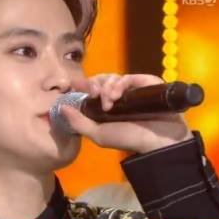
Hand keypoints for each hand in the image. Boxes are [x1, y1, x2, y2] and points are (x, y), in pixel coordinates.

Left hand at [57, 72, 191, 155]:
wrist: (158, 141)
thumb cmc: (129, 139)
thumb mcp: (99, 134)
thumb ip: (79, 123)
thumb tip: (60, 108)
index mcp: (107, 106)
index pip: (92, 88)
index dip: (84, 85)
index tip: (76, 86)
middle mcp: (119, 95)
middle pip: (101, 80)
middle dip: (95, 85)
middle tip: (95, 95)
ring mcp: (133, 88)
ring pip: (113, 77)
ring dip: (107, 86)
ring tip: (109, 100)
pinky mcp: (146, 82)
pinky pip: (129, 77)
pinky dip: (120, 83)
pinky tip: (118, 94)